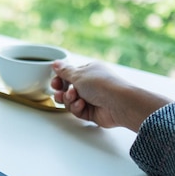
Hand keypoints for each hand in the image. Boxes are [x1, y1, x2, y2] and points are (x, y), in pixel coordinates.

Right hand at [51, 61, 171, 131]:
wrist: (119, 103)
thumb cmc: (102, 85)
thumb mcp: (78, 75)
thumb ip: (64, 71)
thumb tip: (55, 63)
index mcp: (89, 71)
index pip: (69, 75)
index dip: (60, 80)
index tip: (55, 83)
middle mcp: (90, 85)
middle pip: (67, 89)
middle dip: (62, 92)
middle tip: (60, 92)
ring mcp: (91, 99)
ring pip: (70, 101)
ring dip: (69, 99)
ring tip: (73, 97)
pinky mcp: (91, 112)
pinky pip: (77, 110)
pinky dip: (77, 107)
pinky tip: (82, 105)